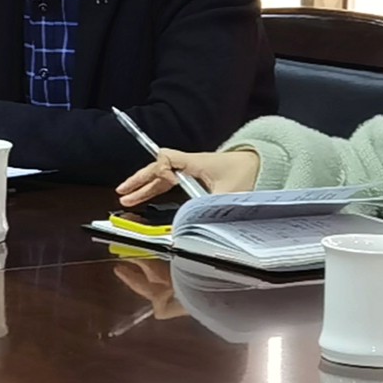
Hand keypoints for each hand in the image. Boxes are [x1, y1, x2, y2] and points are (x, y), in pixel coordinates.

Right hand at [117, 146, 260, 207]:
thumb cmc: (247, 174)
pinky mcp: (194, 175)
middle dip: (139, 181)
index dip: (158, 170)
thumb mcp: (229, 193)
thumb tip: (191, 223)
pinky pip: (170, 180)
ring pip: (161, 176)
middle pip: (158, 169)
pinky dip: (156, 188)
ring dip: (145, 187)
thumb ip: (210, 206)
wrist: (260, 163)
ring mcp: (191, 169)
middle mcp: (190, 164)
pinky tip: (145, 196)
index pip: (168, 159)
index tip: (158, 182)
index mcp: (197, 162)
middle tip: (122, 193)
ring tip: (127, 198)